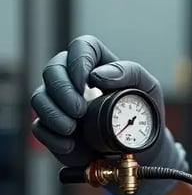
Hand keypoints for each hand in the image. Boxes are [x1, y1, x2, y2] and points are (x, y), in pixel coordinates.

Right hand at [30, 35, 187, 194]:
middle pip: (52, 70)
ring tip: (72, 129)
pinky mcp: (56, 127)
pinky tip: (70, 145)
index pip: (82, 46)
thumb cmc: (145, 111)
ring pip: (39, 97)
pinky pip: (39, 127)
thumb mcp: (148, 87)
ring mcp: (62, 103)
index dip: (78, 59)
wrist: (143, 148)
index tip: (86, 81)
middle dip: (62, 89)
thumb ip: (130, 72)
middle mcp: (75, 79)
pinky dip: (51, 136)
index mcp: (100, 63)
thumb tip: (98, 75)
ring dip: (52, 113)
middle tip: (79, 110)